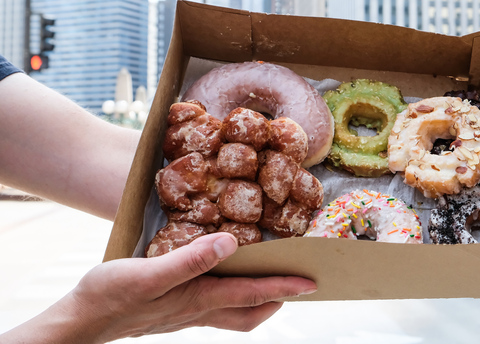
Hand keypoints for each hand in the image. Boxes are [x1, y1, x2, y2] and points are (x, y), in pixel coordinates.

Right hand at [2, 233, 316, 342]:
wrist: (80, 323)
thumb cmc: (111, 296)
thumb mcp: (149, 274)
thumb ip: (189, 260)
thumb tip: (229, 243)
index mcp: (199, 299)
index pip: (252, 294)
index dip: (284, 287)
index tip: (312, 283)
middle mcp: (197, 310)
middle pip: (249, 312)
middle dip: (277, 300)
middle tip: (298, 284)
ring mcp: (184, 313)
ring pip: (232, 312)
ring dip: (255, 298)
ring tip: (268, 278)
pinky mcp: (171, 309)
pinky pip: (213, 304)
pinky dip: (229, 293)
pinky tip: (221, 275)